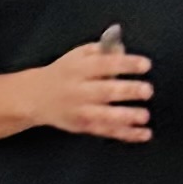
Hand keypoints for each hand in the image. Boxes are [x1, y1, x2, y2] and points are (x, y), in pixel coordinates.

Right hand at [35, 35, 152, 140]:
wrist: (35, 97)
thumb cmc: (64, 72)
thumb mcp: (77, 55)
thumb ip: (101, 50)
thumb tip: (123, 49)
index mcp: (78, 69)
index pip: (104, 65)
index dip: (125, 64)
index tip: (145, 65)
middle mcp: (78, 90)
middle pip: (105, 91)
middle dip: (127, 91)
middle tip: (147, 90)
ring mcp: (80, 111)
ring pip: (104, 116)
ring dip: (126, 116)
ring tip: (144, 115)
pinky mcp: (84, 127)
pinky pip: (107, 131)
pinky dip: (126, 134)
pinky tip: (144, 134)